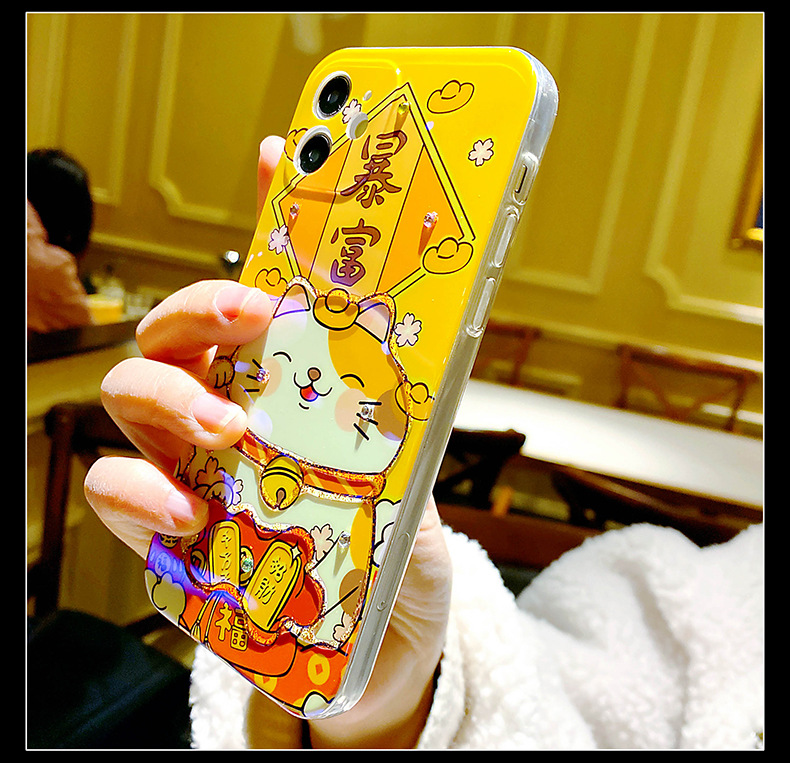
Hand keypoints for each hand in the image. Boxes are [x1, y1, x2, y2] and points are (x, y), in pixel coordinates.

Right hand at [84, 135, 451, 747]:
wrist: (380, 657)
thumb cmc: (396, 567)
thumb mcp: (417, 490)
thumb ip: (404, 432)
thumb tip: (416, 355)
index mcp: (292, 397)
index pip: (272, 298)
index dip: (273, 226)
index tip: (287, 159)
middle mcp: (232, 419)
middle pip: (182, 330)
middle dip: (205, 306)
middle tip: (253, 316)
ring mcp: (190, 474)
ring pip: (135, 395)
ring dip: (172, 395)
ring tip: (228, 429)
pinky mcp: (166, 540)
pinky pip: (119, 495)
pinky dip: (137, 492)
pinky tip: (184, 510)